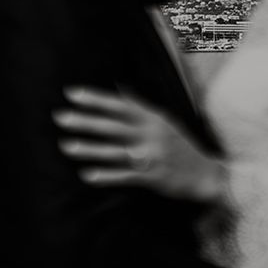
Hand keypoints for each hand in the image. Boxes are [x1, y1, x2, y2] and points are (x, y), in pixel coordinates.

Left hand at [53, 86, 224, 202]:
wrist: (207, 174)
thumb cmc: (181, 145)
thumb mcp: (164, 120)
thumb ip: (140, 106)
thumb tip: (118, 90)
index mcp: (153, 118)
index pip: (119, 104)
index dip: (95, 99)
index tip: (72, 93)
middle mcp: (151, 134)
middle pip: (113, 126)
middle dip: (85, 121)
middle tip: (60, 117)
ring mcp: (151, 156)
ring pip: (115, 151)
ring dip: (89, 149)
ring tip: (65, 145)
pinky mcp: (152, 177)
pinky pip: (124, 176)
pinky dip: (106, 176)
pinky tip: (87, 175)